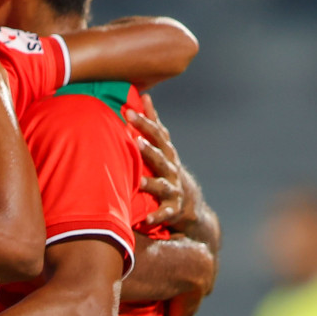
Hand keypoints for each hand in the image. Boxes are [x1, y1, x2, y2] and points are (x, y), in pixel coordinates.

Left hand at [129, 94, 196, 230]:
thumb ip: (152, 123)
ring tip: (138, 182)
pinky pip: (163, 213)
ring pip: (161, 185)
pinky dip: (155, 217)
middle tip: (136, 141)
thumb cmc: (166, 168)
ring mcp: (172, 189)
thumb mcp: (161, 146)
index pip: (156, 134)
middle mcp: (171, 168)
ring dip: (150, 183)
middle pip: (160, 157)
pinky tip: (145, 220)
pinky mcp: (171, 208)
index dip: (144, 122)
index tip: (128, 111)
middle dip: (148, 149)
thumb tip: (144, 95)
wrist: (188, 203)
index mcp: (166, 152)